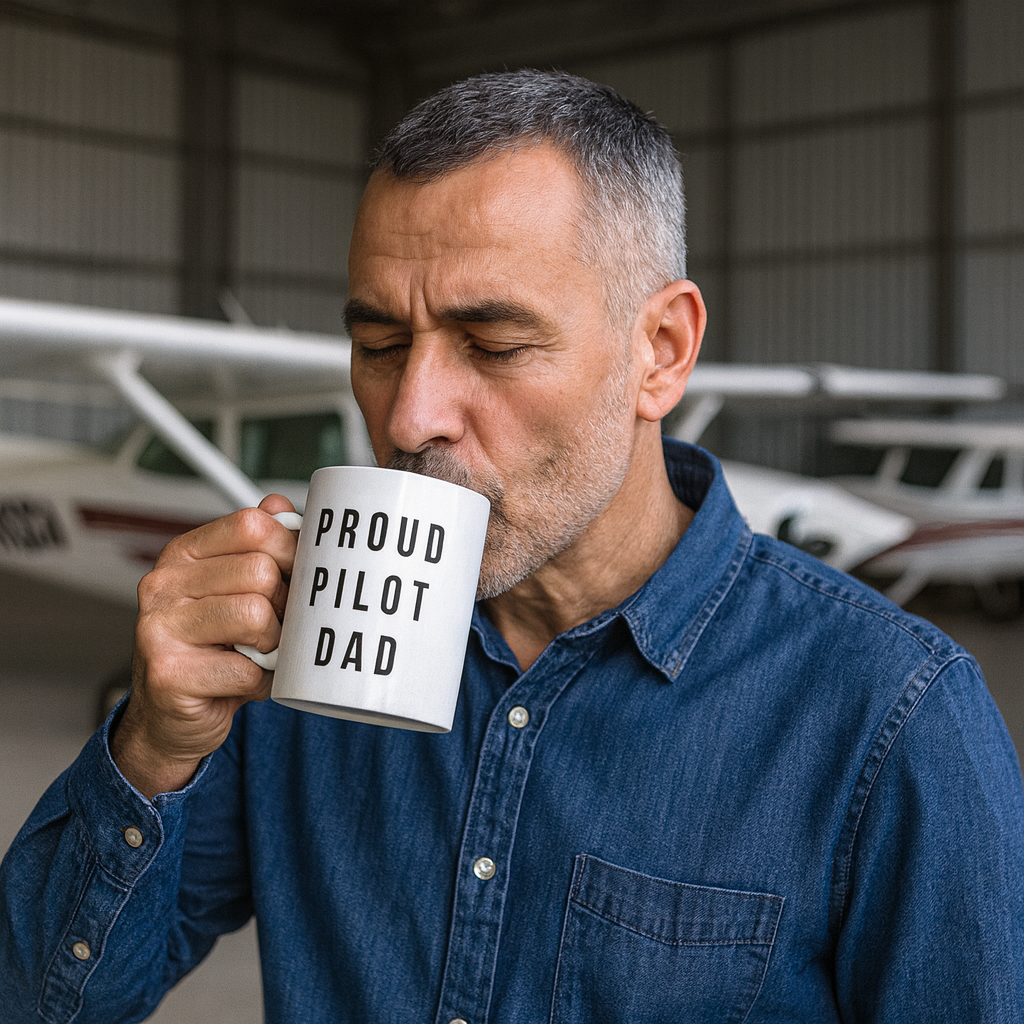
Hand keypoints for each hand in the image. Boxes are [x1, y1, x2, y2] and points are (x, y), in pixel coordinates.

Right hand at [110, 494, 297, 798]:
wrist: (170, 717)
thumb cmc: (211, 649)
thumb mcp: (234, 591)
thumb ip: (258, 547)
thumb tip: (282, 506)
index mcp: (182, 555)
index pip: (251, 526)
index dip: (289, 549)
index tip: (295, 574)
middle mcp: (163, 585)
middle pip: (261, 572)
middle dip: (284, 605)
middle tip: (275, 627)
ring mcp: (159, 629)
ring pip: (257, 617)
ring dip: (273, 644)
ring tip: (259, 653)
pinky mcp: (168, 674)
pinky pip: (248, 670)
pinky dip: (261, 681)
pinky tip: (243, 681)